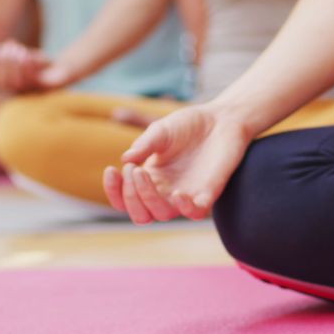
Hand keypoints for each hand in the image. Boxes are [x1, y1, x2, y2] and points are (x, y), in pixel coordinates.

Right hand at [0, 39, 53, 92]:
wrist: (65, 70)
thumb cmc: (42, 64)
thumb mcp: (27, 57)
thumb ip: (17, 53)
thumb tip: (8, 44)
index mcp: (14, 87)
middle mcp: (23, 93)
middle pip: (7, 83)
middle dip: (6, 63)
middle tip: (10, 47)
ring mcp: (35, 92)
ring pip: (20, 83)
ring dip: (16, 64)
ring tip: (19, 49)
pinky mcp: (48, 88)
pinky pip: (36, 81)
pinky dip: (29, 67)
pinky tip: (27, 55)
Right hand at [103, 104, 251, 223]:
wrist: (222, 119)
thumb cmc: (189, 125)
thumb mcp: (161, 131)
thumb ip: (144, 145)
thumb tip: (125, 160)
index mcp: (150, 179)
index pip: (125, 199)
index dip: (114, 191)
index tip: (111, 169)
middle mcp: (166, 192)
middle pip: (140, 214)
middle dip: (130, 196)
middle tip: (134, 170)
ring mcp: (186, 195)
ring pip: (161, 215)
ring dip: (148, 199)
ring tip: (145, 173)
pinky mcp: (208, 193)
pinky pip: (195, 213)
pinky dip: (185, 208)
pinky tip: (178, 194)